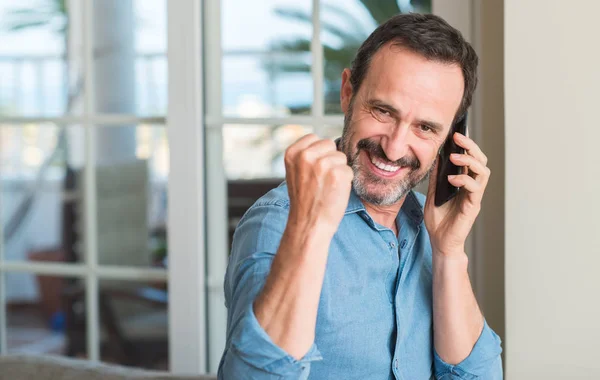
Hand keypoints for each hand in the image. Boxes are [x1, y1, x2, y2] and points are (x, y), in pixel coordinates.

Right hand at [284, 134, 353, 234]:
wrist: (309, 224)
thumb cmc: (305, 200)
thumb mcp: (295, 172)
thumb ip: (305, 155)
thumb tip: (325, 143)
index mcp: (292, 153)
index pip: (314, 138)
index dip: (318, 154)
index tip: (313, 171)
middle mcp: (305, 156)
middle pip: (330, 145)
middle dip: (329, 160)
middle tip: (321, 180)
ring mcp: (321, 164)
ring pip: (341, 157)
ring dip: (338, 171)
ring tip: (327, 186)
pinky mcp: (337, 174)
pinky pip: (349, 170)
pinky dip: (346, 181)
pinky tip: (334, 192)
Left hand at [424, 132, 490, 256]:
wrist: (440, 242)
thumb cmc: (438, 221)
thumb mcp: (432, 194)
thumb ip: (436, 177)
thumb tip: (437, 157)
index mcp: (464, 183)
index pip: (471, 159)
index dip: (467, 146)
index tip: (456, 134)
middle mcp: (472, 188)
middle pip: (481, 161)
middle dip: (471, 147)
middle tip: (458, 139)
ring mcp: (474, 196)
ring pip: (483, 172)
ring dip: (470, 161)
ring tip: (455, 158)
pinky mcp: (473, 206)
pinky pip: (475, 188)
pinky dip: (464, 179)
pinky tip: (452, 179)